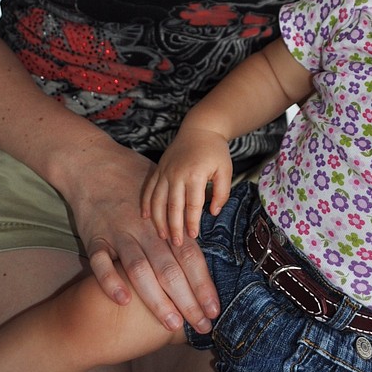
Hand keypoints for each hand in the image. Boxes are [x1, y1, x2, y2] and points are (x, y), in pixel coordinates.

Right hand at [67, 142, 219, 333]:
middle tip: (203, 327)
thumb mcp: (165, 193)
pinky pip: (101, 262)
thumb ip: (182, 220)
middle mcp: (146, 229)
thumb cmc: (134, 181)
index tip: (215, 310)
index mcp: (166, 222)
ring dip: (157, 298)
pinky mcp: (94, 237)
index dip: (203, 284)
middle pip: (170, 268)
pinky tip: (124, 302)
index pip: (190, 257)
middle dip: (188, 300)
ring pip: (140, 269)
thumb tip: (204, 244)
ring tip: (172, 324)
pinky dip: (111, 281)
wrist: (93, 163)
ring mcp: (119, 234)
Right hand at [143, 127, 233, 246]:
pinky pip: (149, 189)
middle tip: (176, 244)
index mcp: (195, 175)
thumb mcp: (226, 170)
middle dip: (174, 227)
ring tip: (161, 235)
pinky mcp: (158, 169)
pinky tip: (145, 216)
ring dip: (158, 219)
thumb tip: (212, 213)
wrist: (200, 127)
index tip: (193, 237)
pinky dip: (146, 203)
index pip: (192, 205)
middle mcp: (177, 174)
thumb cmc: (215, 151)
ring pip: (157, 200)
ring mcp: (165, 171)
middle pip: (173, 206)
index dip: (192, 223)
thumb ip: (222, 193)